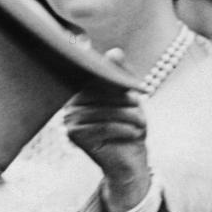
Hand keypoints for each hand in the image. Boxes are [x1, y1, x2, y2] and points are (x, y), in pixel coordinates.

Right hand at [64, 49, 150, 211]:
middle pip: (100, 93)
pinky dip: (123, 129)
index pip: (98, 77)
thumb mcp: (130, 97)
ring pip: (104, 111)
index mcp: (81, 90)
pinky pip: (102, 127)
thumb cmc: (129, 125)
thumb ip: (121, 74)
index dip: (118, 83)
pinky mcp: (74, 135)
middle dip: (125, 100)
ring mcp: (69, 119)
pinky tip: (135, 133)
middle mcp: (70, 103)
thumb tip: (115, 51)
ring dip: (128, 116)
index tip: (139, 90)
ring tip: (142, 124)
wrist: (129, 160)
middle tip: (141, 109)